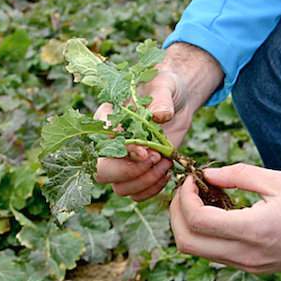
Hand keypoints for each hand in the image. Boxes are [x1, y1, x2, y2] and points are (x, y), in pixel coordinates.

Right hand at [94, 43, 221, 200]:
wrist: (179, 100)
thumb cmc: (166, 87)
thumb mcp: (164, 86)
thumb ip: (160, 99)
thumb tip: (160, 116)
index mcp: (106, 119)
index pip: (102, 142)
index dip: (121, 151)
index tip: (146, 151)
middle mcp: (109, 144)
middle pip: (102, 172)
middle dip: (131, 172)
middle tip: (157, 158)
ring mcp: (122, 162)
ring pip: (121, 188)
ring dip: (145, 180)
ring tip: (166, 162)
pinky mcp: (138, 172)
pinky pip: (136, 193)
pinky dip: (152, 189)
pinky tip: (167, 172)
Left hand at [168, 164, 280, 280]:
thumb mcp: (280, 180)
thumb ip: (239, 175)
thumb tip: (207, 174)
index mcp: (253, 231)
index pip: (197, 221)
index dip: (185, 198)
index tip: (192, 179)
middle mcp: (245, 255)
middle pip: (187, 243)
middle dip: (176, 214)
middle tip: (186, 189)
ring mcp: (247, 265)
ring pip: (198, 252)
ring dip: (189, 224)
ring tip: (202, 197)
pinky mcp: (252, 267)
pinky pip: (215, 254)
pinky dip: (205, 233)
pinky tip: (219, 210)